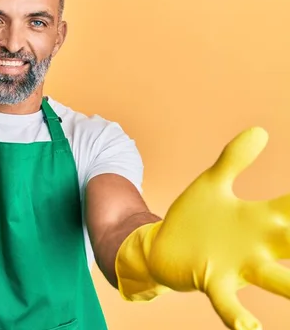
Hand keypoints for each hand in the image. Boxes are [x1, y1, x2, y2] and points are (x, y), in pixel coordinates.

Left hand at [148, 127, 288, 329]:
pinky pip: (228, 302)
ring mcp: (239, 267)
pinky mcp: (213, 280)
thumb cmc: (193, 219)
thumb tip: (260, 130)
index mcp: (262, 220)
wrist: (161, 247)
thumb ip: (234, 159)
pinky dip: (238, 316)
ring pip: (280, 280)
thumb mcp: (213, 184)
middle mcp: (260, 247)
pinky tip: (249, 329)